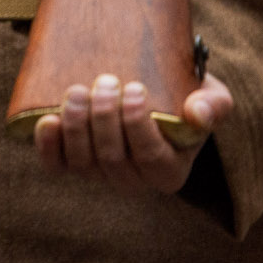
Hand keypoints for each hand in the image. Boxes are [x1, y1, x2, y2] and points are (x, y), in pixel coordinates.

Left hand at [30, 70, 231, 194]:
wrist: (150, 90)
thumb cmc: (184, 96)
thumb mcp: (211, 97)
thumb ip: (214, 105)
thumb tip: (198, 114)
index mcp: (169, 172)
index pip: (150, 157)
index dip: (138, 124)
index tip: (135, 88)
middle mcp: (133, 181)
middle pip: (112, 158)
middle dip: (104, 118)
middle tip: (105, 81)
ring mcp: (98, 175)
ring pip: (82, 162)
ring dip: (76, 125)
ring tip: (77, 90)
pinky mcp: (70, 164)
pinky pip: (56, 166)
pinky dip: (48, 147)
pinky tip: (48, 121)